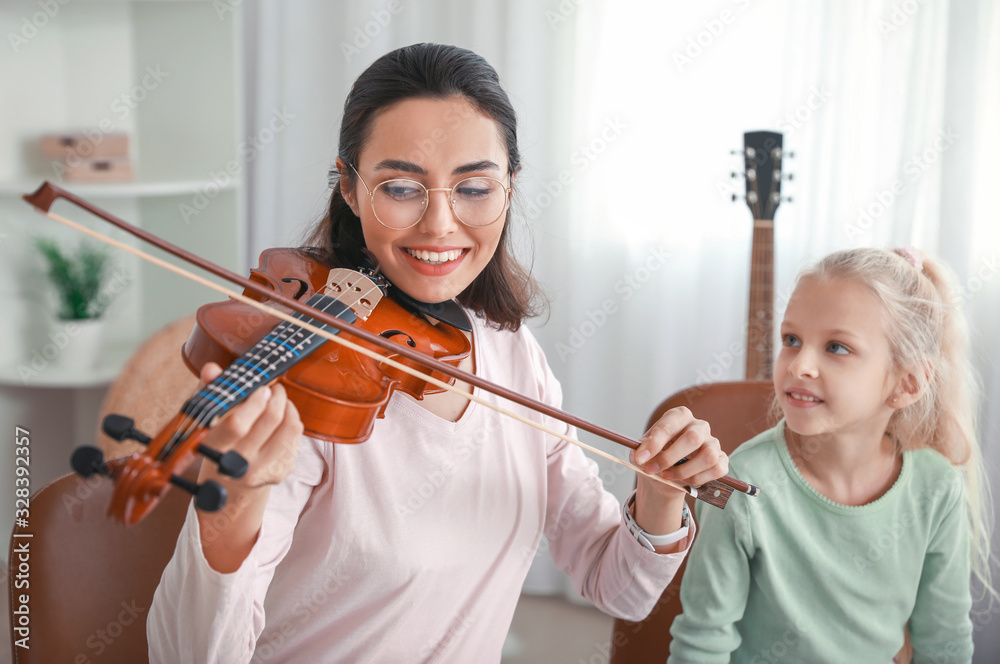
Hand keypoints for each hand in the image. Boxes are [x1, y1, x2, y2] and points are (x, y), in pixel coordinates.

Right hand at [194, 362, 303, 571]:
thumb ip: (210, 394)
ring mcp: (263, 471)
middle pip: (270, 421)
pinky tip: (281, 416)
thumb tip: (211, 368)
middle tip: (273, 387)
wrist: (229, 488)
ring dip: (288, 406)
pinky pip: (296, 436)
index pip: (237, 425)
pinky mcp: (281, 472)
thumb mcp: (207, 423)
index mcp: (216, 450)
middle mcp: (240, 465)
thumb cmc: (218, 445)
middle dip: (276, 397)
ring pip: (290, 427)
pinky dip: (291, 419)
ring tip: (279, 398)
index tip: (260, 387)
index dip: (253, 402)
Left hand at [631, 406, 727, 492]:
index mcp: (679, 417)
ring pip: (708, 456)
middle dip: (669, 458)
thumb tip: (641, 456)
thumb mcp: (641, 452)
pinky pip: (717, 469)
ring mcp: (713, 442)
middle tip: (651, 470)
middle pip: (693, 438)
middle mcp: (699, 426)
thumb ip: (640, 452)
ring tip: (667, 477)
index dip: (654, 443)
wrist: (663, 476)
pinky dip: (699, 479)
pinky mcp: (721, 460)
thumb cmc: (653, 458)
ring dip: (685, 471)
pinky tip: (686, 481)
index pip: (669, 425)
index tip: (640, 458)